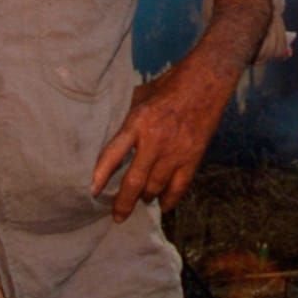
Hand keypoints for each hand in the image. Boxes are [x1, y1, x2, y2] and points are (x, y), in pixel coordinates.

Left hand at [91, 0, 271, 221]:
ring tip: (141, 200)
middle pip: (134, 181)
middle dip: (123, 203)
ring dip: (146, 198)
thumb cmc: (171, 85)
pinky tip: (163, 205)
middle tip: (118, 216)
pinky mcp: (192, 158)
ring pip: (155, 188)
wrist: (206, 81)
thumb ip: (128, 116)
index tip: (92, 191)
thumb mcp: (142, 95)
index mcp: (138, 122)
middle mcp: (154, 141)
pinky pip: (179, 187)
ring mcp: (175, 152)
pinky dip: (170, 200)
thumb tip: (112, 129)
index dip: (101, 175)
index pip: (113, 154)